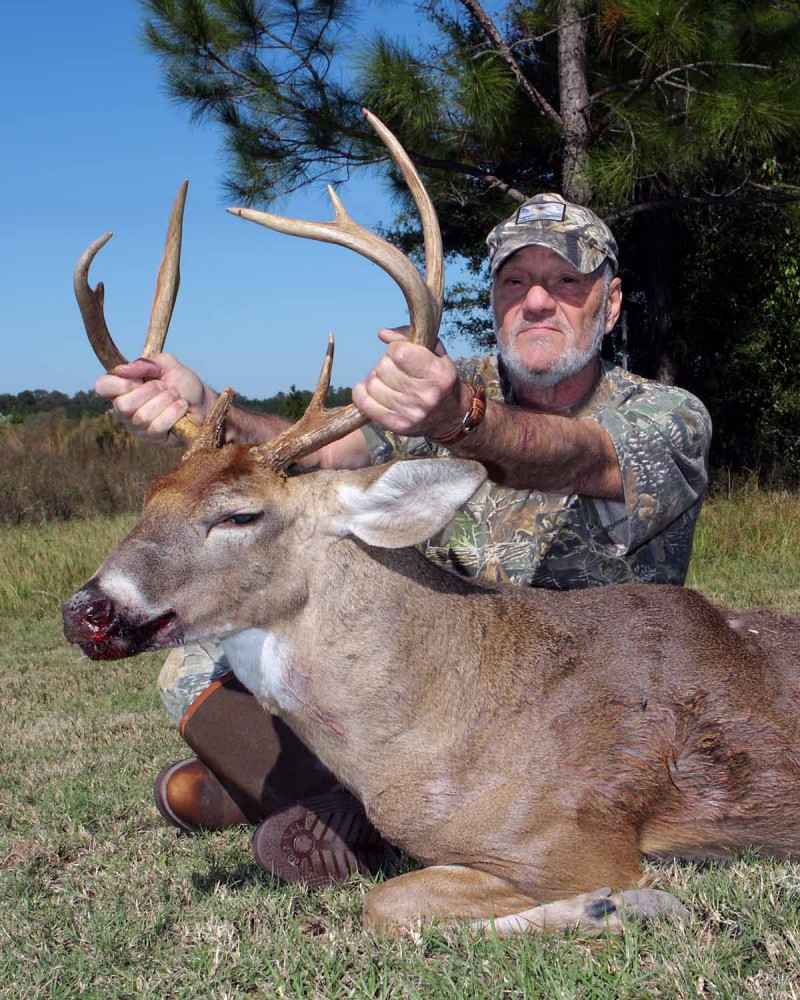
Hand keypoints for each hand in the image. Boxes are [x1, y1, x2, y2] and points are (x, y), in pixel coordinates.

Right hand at [94, 353, 212, 445]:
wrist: (204, 403)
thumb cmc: (183, 384)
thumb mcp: (167, 365)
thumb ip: (146, 363)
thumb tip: (122, 369)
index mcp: (123, 389)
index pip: (102, 386)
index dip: (117, 383)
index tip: (137, 379)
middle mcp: (125, 410)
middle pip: (122, 405)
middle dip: (149, 392)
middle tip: (164, 387)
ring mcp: (138, 426)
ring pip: (142, 417)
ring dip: (165, 401)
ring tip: (176, 396)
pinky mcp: (153, 439)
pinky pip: (157, 426)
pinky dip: (173, 413)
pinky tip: (181, 407)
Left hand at [351, 326, 465, 437]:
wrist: (450, 416)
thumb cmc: (438, 378)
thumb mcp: (434, 352)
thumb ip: (409, 337)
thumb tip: (382, 334)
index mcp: (438, 375)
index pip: (400, 353)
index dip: (395, 348)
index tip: (401, 352)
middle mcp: (425, 396)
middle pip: (383, 368)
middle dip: (386, 363)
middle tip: (395, 368)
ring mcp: (410, 413)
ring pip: (372, 384)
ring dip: (375, 378)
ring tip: (387, 380)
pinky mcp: (397, 425)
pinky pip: (365, 403)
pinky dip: (362, 393)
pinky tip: (372, 389)